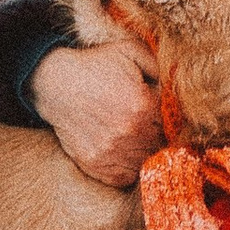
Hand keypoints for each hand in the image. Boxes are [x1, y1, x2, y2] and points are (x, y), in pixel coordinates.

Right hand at [27, 41, 159, 185]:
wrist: (56, 83)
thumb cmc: (94, 66)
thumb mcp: (129, 52)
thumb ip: (157, 66)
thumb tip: (174, 85)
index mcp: (144, 105)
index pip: (172, 123)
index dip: (168, 119)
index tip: (162, 115)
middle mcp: (130, 132)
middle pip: (160, 144)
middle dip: (158, 136)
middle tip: (148, 126)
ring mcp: (112, 151)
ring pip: (144, 162)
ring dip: (144, 153)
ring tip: (136, 139)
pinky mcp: (96, 164)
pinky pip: (125, 178)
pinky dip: (129, 169)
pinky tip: (125, 153)